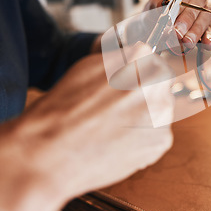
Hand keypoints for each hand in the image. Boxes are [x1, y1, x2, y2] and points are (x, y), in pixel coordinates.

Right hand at [0, 51, 172, 210]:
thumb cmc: (62, 109)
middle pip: (161, 84)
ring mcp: (162, 113)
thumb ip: (120, 59)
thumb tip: (139, 58)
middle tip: (119, 107)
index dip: (138, 72)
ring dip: (145, 116)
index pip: (152, 59)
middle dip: (146, 92)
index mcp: (140, 58)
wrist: (49, 152)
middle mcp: (157, 83)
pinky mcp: (161, 141)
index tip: (128, 83)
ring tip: (115, 127)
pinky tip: (118, 142)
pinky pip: (157, 135)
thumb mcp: (89, 66)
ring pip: (160, 110)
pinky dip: (142, 139)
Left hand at [145, 0, 210, 47]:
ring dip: (196, 30)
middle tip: (177, 32)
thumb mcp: (154, 2)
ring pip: (207, 13)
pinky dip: (209, 36)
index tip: (174, 7)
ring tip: (186, 42)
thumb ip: (158, 5)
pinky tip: (206, 44)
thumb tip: (165, 10)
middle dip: (187, 17)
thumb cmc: (159, 5)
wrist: (163, 18)